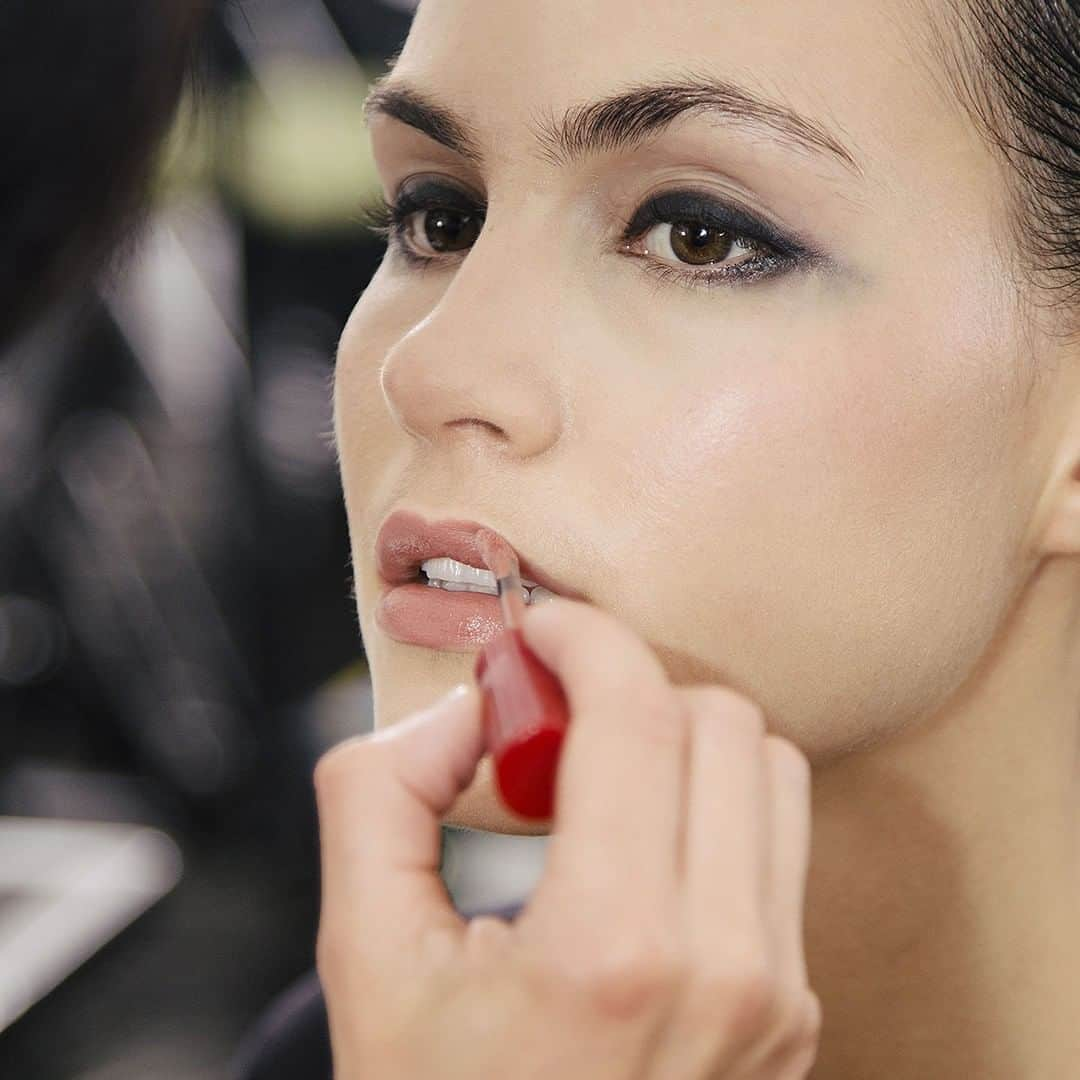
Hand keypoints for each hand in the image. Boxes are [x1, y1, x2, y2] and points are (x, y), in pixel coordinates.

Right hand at [314, 596, 820, 1078]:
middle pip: (721, 721)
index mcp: (615, 952)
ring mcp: (777, 996)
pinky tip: (635, 843)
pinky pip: (776, 839)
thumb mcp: (362, 957)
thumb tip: (464, 713)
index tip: (540, 631)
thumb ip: (378, 794)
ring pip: (769, 768)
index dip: (586, 637)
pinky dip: (710, 800)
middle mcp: (727, 970)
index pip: (641, 714)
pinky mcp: (793, 1009)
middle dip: (626, 686)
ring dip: (678, 739)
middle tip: (548, 723)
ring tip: (593, 786)